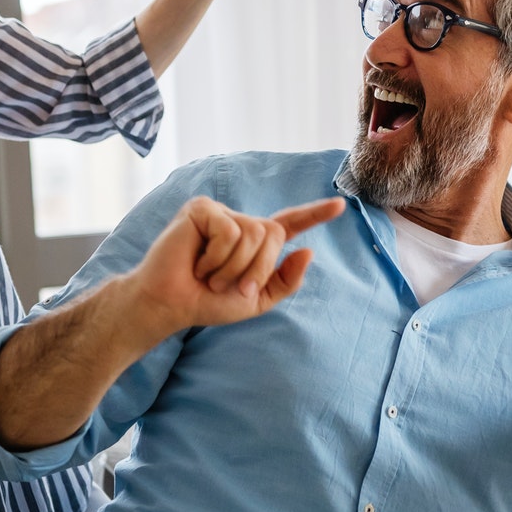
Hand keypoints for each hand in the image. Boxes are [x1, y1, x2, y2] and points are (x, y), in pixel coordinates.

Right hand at [126, 196, 344, 332]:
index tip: (340, 206)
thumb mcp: (254, 300)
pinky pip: (229, 230)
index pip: (289, 224)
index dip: (315, 214)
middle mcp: (240, 222)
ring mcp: (221, 213)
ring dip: (233, 267)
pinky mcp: (202, 209)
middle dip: (256, 268)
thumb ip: (284, 281)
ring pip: (252, 234)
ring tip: (208, 275)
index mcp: (253, 243)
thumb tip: (307, 252)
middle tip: (227, 286)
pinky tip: (197, 261)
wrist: (170, 305)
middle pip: (273, 234)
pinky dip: (217, 256)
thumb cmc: (206, 303)